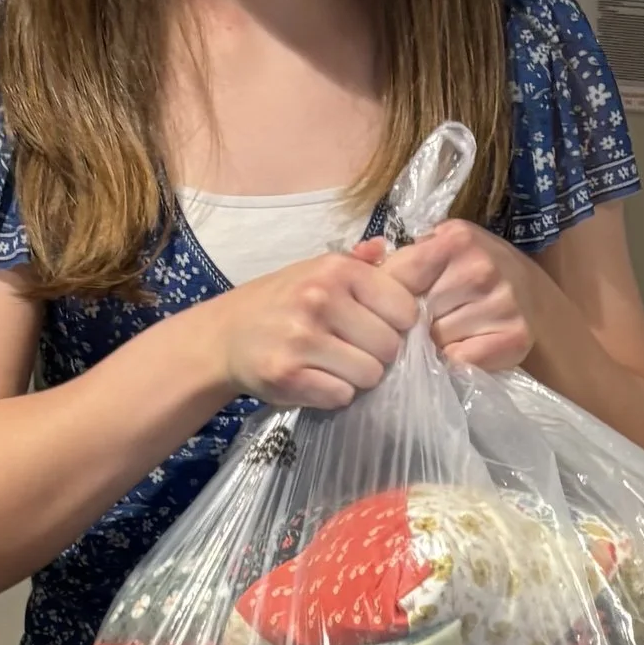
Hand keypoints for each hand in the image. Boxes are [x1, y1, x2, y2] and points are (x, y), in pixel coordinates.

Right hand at [216, 240, 421, 410]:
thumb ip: (367, 265)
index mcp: (336, 269)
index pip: (404, 309)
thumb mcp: (321, 272)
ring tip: (332, 364)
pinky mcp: (287, 375)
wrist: (225, 335)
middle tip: (348, 347)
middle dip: (376, 353)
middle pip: (390, 347)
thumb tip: (418, 249)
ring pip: (370, 375)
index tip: (374, 324)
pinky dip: (333, 393)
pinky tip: (314, 378)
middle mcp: (319, 298)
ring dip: (356, 376)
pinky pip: (341, 396)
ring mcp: (301, 338)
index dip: (395, 324)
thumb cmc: (283, 302)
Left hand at [387, 221, 546, 372]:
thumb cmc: (472, 269)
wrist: (533, 293)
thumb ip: (396, 257)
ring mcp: (500, 304)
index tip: (392, 307)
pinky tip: (465, 346)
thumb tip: (360, 256)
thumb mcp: (437, 249)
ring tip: (449, 331)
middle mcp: (480, 269)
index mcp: (455, 241)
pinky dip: (456, 360)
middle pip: (415, 316)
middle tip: (427, 319)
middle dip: (413, 323)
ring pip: (436, 341)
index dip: (389, 300)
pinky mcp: (514, 337)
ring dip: (434, 344)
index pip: (398, 279)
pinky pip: (461, 361)